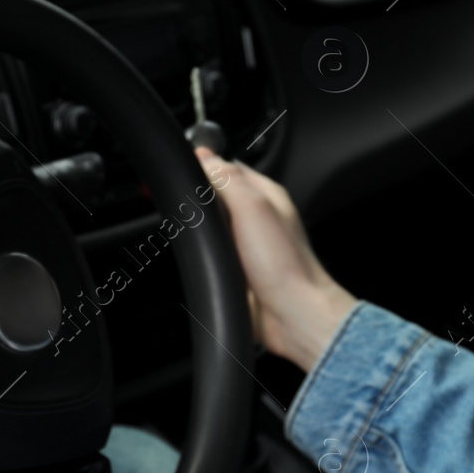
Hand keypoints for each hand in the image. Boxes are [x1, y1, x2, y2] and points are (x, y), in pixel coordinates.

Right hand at [195, 148, 356, 371]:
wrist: (292, 314)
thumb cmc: (284, 265)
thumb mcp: (253, 209)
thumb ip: (228, 180)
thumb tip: (205, 158)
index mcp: (266, 195)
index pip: (228, 166)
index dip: (204, 164)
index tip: (182, 167)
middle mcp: (257, 217)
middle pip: (217, 195)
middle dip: (196, 196)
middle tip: (181, 200)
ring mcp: (246, 244)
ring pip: (212, 225)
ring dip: (198, 227)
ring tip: (188, 226)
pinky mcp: (238, 269)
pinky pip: (213, 253)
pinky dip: (203, 252)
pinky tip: (199, 254)